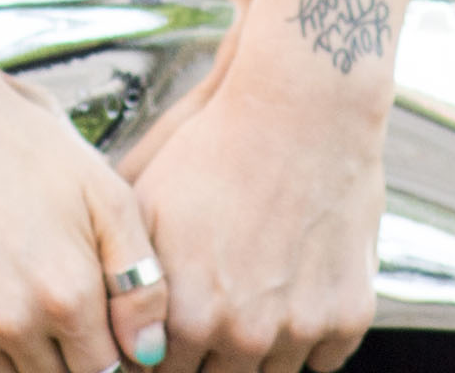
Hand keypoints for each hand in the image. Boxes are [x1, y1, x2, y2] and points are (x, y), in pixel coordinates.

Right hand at [0, 43, 171, 372]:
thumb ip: (139, 279)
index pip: (104, 370)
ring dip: (21, 364)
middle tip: (60, 320)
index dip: (108, 353)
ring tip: (23, 317)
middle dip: (67, 360)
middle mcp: (12, 321)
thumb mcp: (102, 192)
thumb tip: (149, 354)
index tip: (100, 331)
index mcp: (67, 294)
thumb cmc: (18, 144)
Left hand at [115, 63, 387, 372]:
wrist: (300, 107)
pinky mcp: (349, 314)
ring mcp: (301, 329)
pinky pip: (323, 360)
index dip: (161, 352)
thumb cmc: (215, 147)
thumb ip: (121, 280)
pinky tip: (291, 296)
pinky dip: (307, 339)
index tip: (168, 331)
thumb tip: (105, 319)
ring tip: (251, 297)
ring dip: (257, 350)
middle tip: (212, 307)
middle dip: (206, 356)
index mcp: (186, 318)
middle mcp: (243, 335)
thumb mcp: (140, 206)